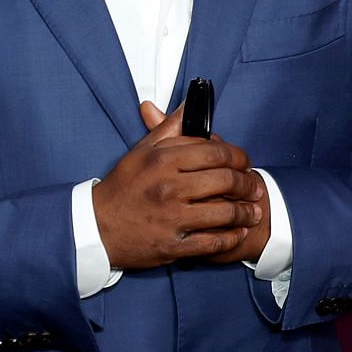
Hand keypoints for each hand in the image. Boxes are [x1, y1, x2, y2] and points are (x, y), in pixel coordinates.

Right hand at [92, 101, 269, 269]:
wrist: (97, 227)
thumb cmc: (122, 188)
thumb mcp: (141, 151)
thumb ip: (169, 128)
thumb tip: (189, 105)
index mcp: (163, 161)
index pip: (215, 151)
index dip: (238, 155)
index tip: (244, 161)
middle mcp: (169, 188)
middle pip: (226, 181)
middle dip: (247, 183)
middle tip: (253, 186)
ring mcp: (172, 219)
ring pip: (224, 213)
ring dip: (245, 212)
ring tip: (253, 211)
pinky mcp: (173, 246)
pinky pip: (213, 243)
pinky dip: (231, 238)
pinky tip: (237, 232)